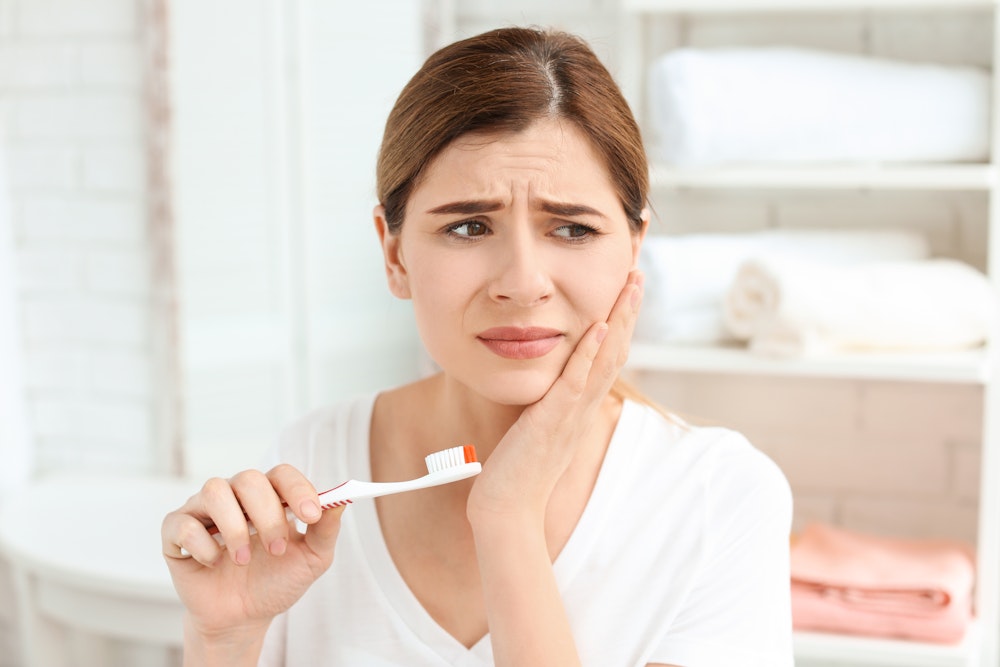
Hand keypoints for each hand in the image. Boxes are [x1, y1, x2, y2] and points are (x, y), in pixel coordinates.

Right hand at [161, 464, 343, 643]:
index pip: (282, 474)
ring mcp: (203, 510)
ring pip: (214, 490)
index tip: (312, 516)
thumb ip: (326, 530)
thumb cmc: (276, 581)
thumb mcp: (311, 559)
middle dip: (267, 515)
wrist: (243, 617)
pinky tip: (214, 564)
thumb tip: (342, 499)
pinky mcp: (176, 532)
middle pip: (249, 479)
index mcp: (269, 497)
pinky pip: (183, 523)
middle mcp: (235, 496)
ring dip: (234, 527)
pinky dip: (202, 546)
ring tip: (244, 559)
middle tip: (277, 549)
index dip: (298, 490)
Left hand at [467, 270, 643, 520]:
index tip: (625, 292)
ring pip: (604, 360)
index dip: (619, 324)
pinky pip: (575, 382)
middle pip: (615, 352)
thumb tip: (545, 390)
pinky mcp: (552, 422)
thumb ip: (546, 408)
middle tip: (636, 276)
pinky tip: (598, 326)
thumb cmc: (515, 476)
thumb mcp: (536, 431)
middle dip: (627, 311)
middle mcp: (583, 410)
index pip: (606, 359)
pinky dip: (588, 353)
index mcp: (579, 410)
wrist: (507, 512)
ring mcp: (571, 415)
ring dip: (618, 321)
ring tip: (629, 287)